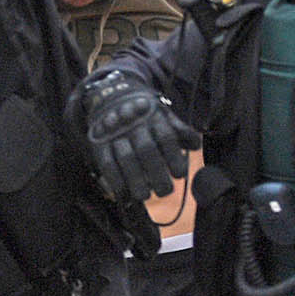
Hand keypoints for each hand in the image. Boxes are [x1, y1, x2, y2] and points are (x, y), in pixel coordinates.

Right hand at [80, 70, 193, 203]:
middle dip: (156, 173)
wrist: (111, 99)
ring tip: (144, 196)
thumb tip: (194, 146)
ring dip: (135, 180)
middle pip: (146, 150)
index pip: (166, 137)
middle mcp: (134, 124)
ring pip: (126, 158)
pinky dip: (115, 180)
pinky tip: (123, 194)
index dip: (173, 157)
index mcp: (154, 117)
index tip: (179, 174)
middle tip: (165, 192)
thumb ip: (180, 130)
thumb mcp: (164, 115)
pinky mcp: (99, 143)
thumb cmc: (144, 115)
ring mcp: (115, 133)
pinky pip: (107, 163)